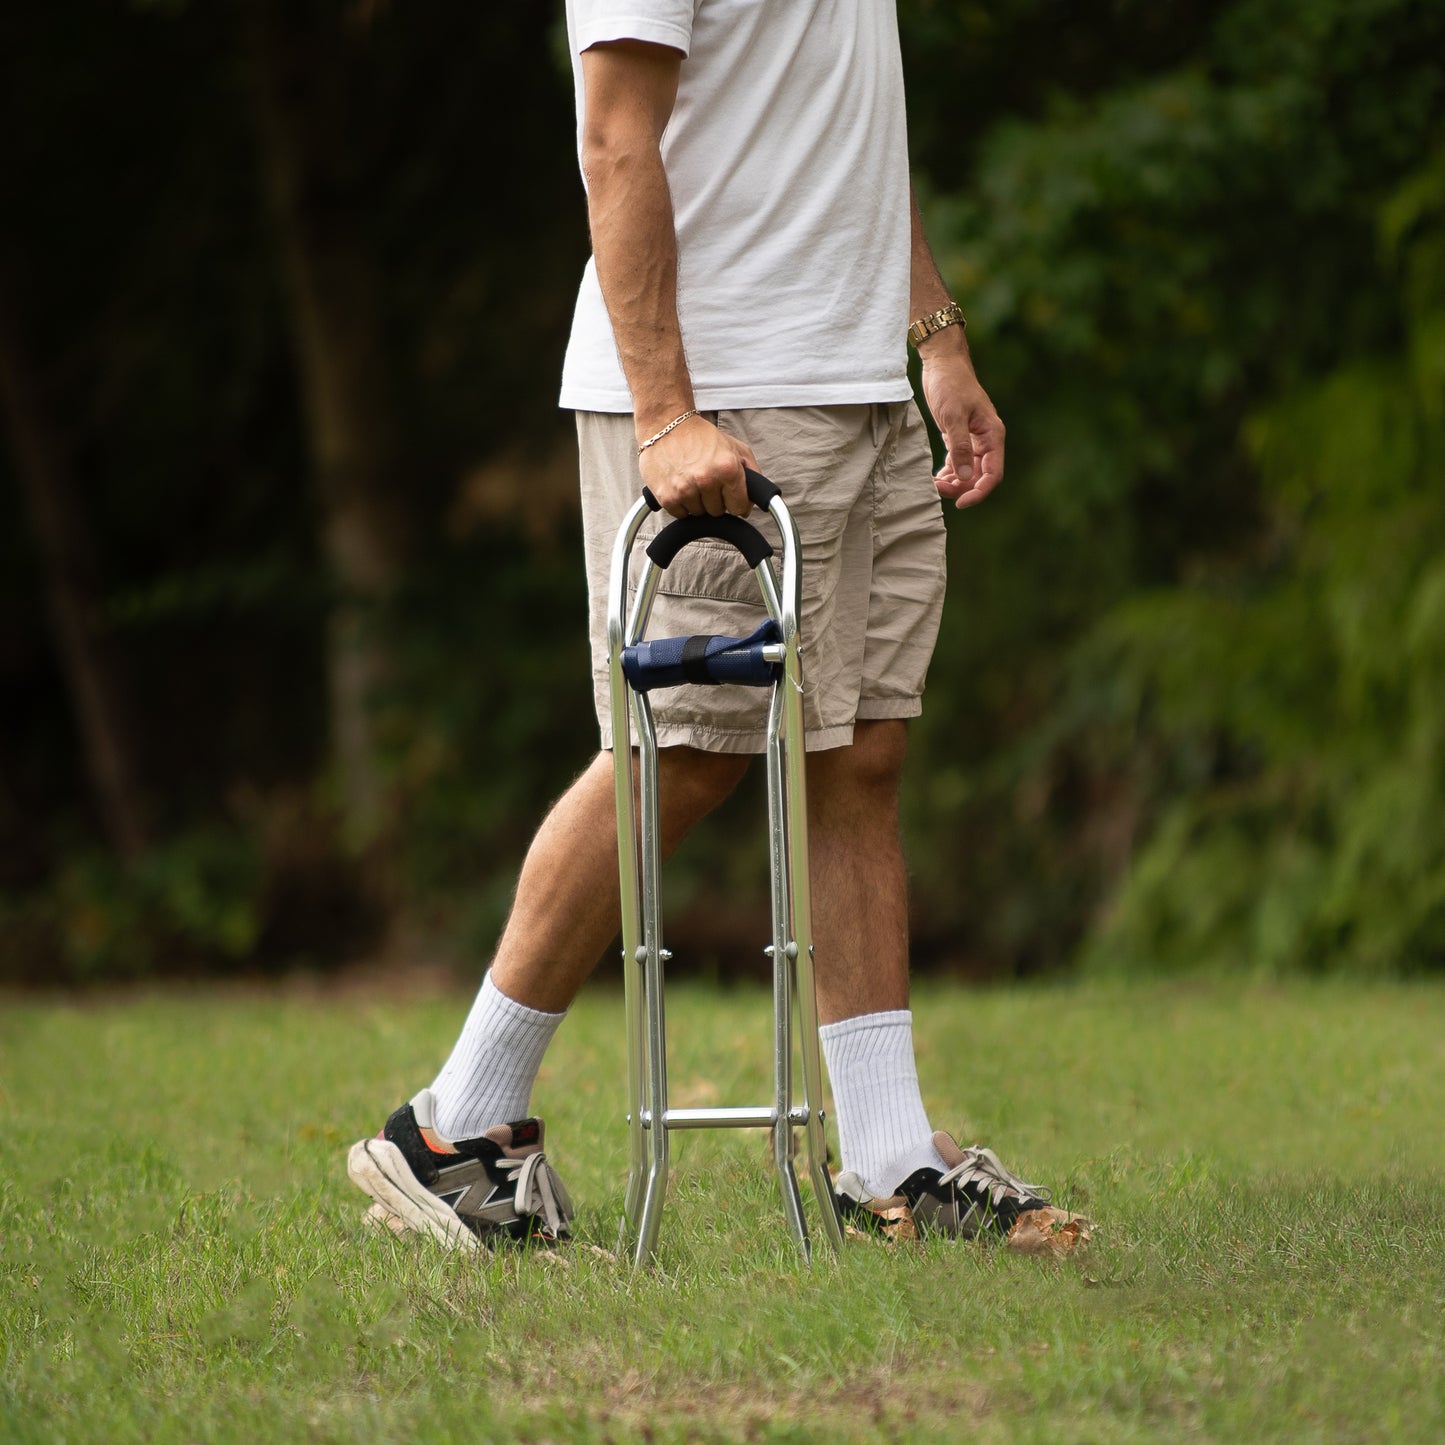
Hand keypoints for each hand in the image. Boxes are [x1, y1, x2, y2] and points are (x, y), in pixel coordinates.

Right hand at [637, 414, 757, 516]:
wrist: (667, 425)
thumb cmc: (701, 436)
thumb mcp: (735, 447)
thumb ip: (753, 472)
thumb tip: (757, 498)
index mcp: (728, 468)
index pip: (739, 507)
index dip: (735, 502)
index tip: (730, 496)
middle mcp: (707, 480)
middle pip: (718, 512)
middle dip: (715, 500)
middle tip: (707, 481)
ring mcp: (685, 489)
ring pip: (699, 514)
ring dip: (697, 502)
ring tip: (692, 481)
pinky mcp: (667, 496)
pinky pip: (680, 515)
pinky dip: (681, 505)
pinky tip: (680, 486)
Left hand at [920, 343, 1005, 508]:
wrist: (942, 363)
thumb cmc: (951, 384)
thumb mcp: (953, 415)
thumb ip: (959, 447)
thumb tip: (963, 477)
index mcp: (992, 435)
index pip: (993, 473)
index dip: (979, 492)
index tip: (961, 502)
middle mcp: (986, 440)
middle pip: (978, 476)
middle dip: (960, 487)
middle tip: (937, 490)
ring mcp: (973, 440)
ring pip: (966, 471)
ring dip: (952, 482)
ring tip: (933, 485)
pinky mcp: (958, 437)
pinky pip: (956, 463)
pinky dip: (947, 473)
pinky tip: (934, 479)